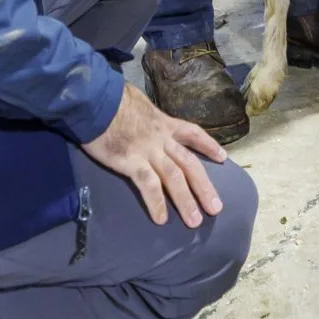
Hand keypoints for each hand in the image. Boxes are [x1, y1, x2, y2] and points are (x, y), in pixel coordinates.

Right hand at [81, 82, 227, 227]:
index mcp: (163, 122)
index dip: (208, 146)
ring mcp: (148, 150)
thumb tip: (143, 113)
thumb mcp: (138, 101)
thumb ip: (145, 112)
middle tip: (216, 208)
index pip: (193, 133)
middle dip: (204, 186)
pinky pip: (148, 185)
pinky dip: (157, 203)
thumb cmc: (112, 98)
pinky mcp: (131, 161)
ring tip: (195, 221)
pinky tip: (161, 219)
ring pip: (174, 177)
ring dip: (186, 200)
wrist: (96, 98)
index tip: (223, 158)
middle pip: (189, 163)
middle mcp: (162, 137)